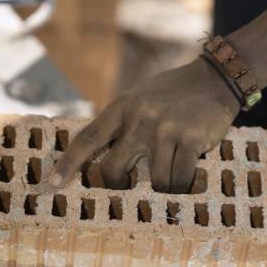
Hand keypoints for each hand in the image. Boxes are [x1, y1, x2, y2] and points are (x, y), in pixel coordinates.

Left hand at [48, 57, 239, 192]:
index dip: (67, 164)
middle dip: (118, 185)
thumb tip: (95, 158)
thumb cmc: (172, 94)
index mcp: (121, 107)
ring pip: (153, 181)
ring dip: (161, 187)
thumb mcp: (138, 99)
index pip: (87, 139)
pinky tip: (186, 177)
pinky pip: (179, 179)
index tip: (52, 184)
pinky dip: (181, 186)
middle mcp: (139, 118)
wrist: (214, 79)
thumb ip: (119, 124)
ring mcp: (165, 129)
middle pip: (113, 170)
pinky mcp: (190, 139)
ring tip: (170, 176)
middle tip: (128, 186)